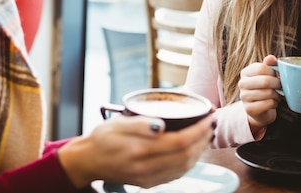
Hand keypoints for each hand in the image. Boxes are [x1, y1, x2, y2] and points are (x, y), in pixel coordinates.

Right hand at [58, 113, 214, 188]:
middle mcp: (146, 167)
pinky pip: (176, 174)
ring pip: (184, 167)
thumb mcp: (118, 123)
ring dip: (200, 151)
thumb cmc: (102, 138)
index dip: (199, 130)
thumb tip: (162, 124)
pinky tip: (193, 151)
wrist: (89, 161)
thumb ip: (140, 124)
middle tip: (211, 123)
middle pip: (186, 155)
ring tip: (206, 135)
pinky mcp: (148, 183)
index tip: (208, 117)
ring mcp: (148, 178)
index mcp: (140, 149)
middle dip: (203, 138)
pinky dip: (190, 162)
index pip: (180, 141)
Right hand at [238, 55, 281, 137]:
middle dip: (277, 84)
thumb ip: (269, 65)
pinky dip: (274, 103)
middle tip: (280, 87)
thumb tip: (270, 58)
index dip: (273, 72)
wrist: (259, 109)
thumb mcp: (267, 75)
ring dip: (277, 95)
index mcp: (245, 72)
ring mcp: (244, 97)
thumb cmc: (265, 89)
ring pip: (268, 93)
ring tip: (276, 95)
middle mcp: (242, 83)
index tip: (276, 76)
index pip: (261, 68)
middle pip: (265, 81)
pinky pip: (269, 103)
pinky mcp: (249, 109)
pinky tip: (272, 103)